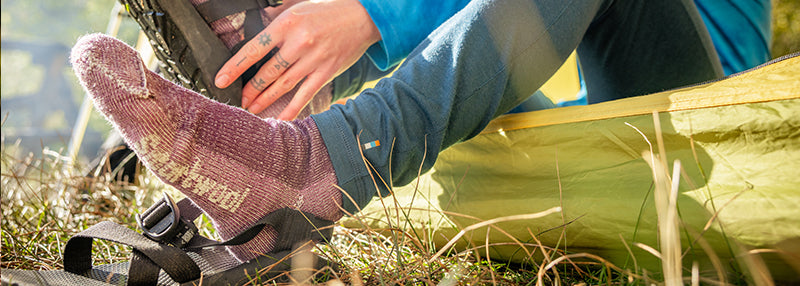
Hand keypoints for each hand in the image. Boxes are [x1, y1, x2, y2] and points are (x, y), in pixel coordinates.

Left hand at [214, 0, 380, 119]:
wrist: (363, 17)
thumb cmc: (328, 10)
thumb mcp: (297, 7)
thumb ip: (275, 18)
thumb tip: (256, 27)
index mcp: (287, 24)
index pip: (253, 49)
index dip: (235, 68)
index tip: (221, 80)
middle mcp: (299, 43)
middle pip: (267, 72)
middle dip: (250, 89)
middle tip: (239, 100)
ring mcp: (313, 60)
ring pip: (283, 85)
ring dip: (265, 99)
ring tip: (252, 109)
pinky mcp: (326, 72)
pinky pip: (305, 94)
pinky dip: (292, 108)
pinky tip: (280, 118)